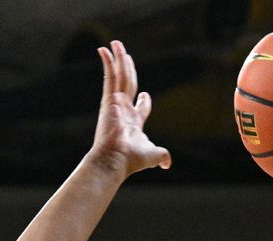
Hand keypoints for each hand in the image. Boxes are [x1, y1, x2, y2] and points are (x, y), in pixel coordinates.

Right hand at [89, 40, 170, 176]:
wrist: (115, 160)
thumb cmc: (132, 160)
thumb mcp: (154, 155)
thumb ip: (163, 156)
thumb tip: (168, 164)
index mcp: (134, 123)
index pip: (140, 107)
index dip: (144, 101)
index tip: (145, 94)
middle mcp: (124, 111)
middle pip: (128, 84)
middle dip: (128, 69)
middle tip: (126, 56)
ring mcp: (115, 104)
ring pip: (119, 76)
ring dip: (118, 59)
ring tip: (116, 43)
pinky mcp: (108, 100)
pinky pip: (109, 76)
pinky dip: (108, 63)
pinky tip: (105, 50)